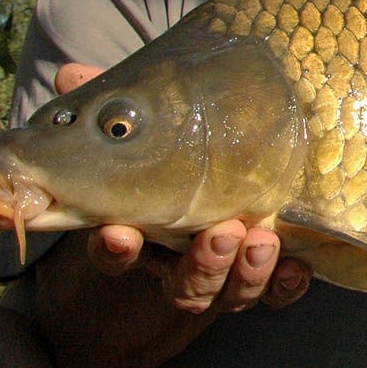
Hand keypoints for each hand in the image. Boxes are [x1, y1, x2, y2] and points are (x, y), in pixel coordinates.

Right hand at [54, 64, 311, 313]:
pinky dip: (284, 284)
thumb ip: (113, 104)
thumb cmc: (180, 143)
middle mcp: (183, 258)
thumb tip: (70, 75)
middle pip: (183, 284)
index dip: (115, 249)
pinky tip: (296, 268)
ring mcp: (228, 268)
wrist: (237, 158)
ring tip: (260, 240)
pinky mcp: (267, 269)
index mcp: (144, 228)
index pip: (117, 251)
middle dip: (200, 266)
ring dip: (243, 273)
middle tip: (219, 233)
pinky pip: (276, 290)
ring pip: (229, 292)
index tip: (119, 232)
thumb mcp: (149, 122)